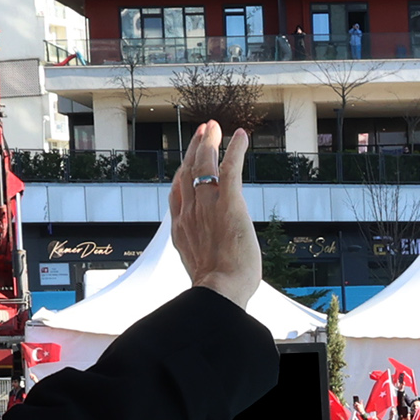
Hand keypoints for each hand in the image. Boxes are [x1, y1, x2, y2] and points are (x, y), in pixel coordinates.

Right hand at [169, 122, 263, 301]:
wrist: (219, 292)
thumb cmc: (215, 289)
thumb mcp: (198, 268)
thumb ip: (199, 255)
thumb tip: (205, 261)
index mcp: (181, 228)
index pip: (177, 193)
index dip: (182, 173)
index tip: (187, 161)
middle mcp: (190, 213)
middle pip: (187, 172)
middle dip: (194, 149)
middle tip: (202, 132)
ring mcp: (207, 206)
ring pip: (205, 165)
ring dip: (209, 143)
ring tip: (215, 127)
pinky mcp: (229, 203)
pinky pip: (230, 168)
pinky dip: (235, 149)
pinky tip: (241, 136)